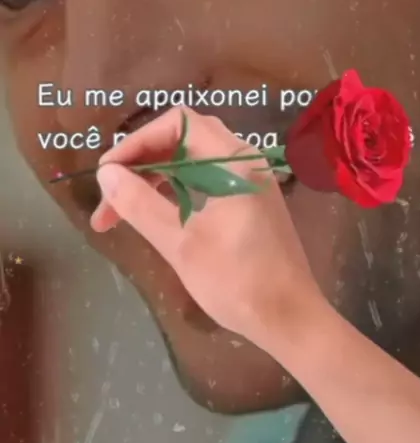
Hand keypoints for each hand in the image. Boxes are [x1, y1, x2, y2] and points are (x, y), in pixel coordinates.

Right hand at [91, 106, 324, 357]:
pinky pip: (204, 181)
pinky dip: (175, 192)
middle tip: (109, 198)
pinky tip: (152, 217)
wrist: (289, 318)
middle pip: (183, 139)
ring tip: (118, 215)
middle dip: (141, 163)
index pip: (177, 124)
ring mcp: (248, 181)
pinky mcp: (248, 202)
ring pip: (190, 163)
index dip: (137, 142)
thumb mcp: (180, 243)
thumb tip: (106, 173)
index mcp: (233, 161)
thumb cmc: (237, 281)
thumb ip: (140, 204)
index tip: (108, 173)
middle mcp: (243, 161)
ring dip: (154, 181)